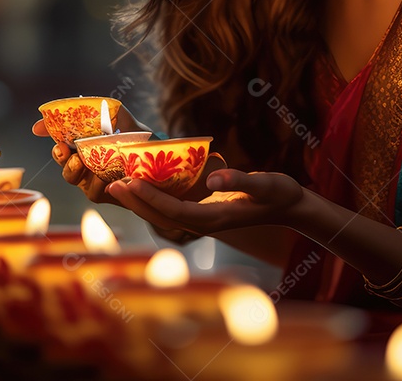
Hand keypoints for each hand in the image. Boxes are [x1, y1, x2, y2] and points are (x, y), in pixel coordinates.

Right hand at [32, 102, 153, 205]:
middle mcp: (84, 165)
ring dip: (74, 169)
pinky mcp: (105, 194)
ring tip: (81, 161)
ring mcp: (92, 181)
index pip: (59, 139)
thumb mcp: (119, 118)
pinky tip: (104, 175)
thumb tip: (74, 104)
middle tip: (64, 148)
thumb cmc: (135, 135)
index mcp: (82, 145)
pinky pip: (94, 190)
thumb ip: (98, 109)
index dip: (48, 133)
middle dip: (59, 156)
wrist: (160, 155)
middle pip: (61, 162)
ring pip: (73, 178)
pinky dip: (97, 182)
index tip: (39, 129)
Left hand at [105, 168, 304, 236]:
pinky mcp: (203, 212)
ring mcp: (202, 219)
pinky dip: (154, 198)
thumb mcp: (266, 184)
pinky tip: (142, 185)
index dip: (150, 197)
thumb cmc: (279, 194)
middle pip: (161, 216)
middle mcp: (204, 223)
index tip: (130, 181)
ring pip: (163, 214)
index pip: (173, 211)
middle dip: (136, 202)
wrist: (289, 206)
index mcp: (214, 219)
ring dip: (140, 202)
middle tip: (112, 184)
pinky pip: (172, 208)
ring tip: (118, 185)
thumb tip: (212, 178)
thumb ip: (240, 180)